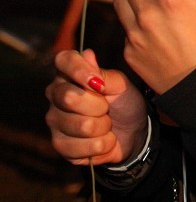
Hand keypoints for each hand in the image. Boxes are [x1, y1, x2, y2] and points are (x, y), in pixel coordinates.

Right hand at [45, 49, 147, 165]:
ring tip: (106, 124)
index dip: (79, 70)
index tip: (98, 83)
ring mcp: (55, 121)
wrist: (134, 133)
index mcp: (69, 74)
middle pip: (69, 97)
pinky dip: (103, 144)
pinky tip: (103, 140)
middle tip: (107, 108)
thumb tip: (87, 54)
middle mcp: (56, 95)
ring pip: (82, 125)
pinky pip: (84, 147)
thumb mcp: (121, 86)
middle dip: (100, 106)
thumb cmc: (125, 103)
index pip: (63, 61)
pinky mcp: (60, 145)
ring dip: (104, 127)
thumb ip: (104, 74)